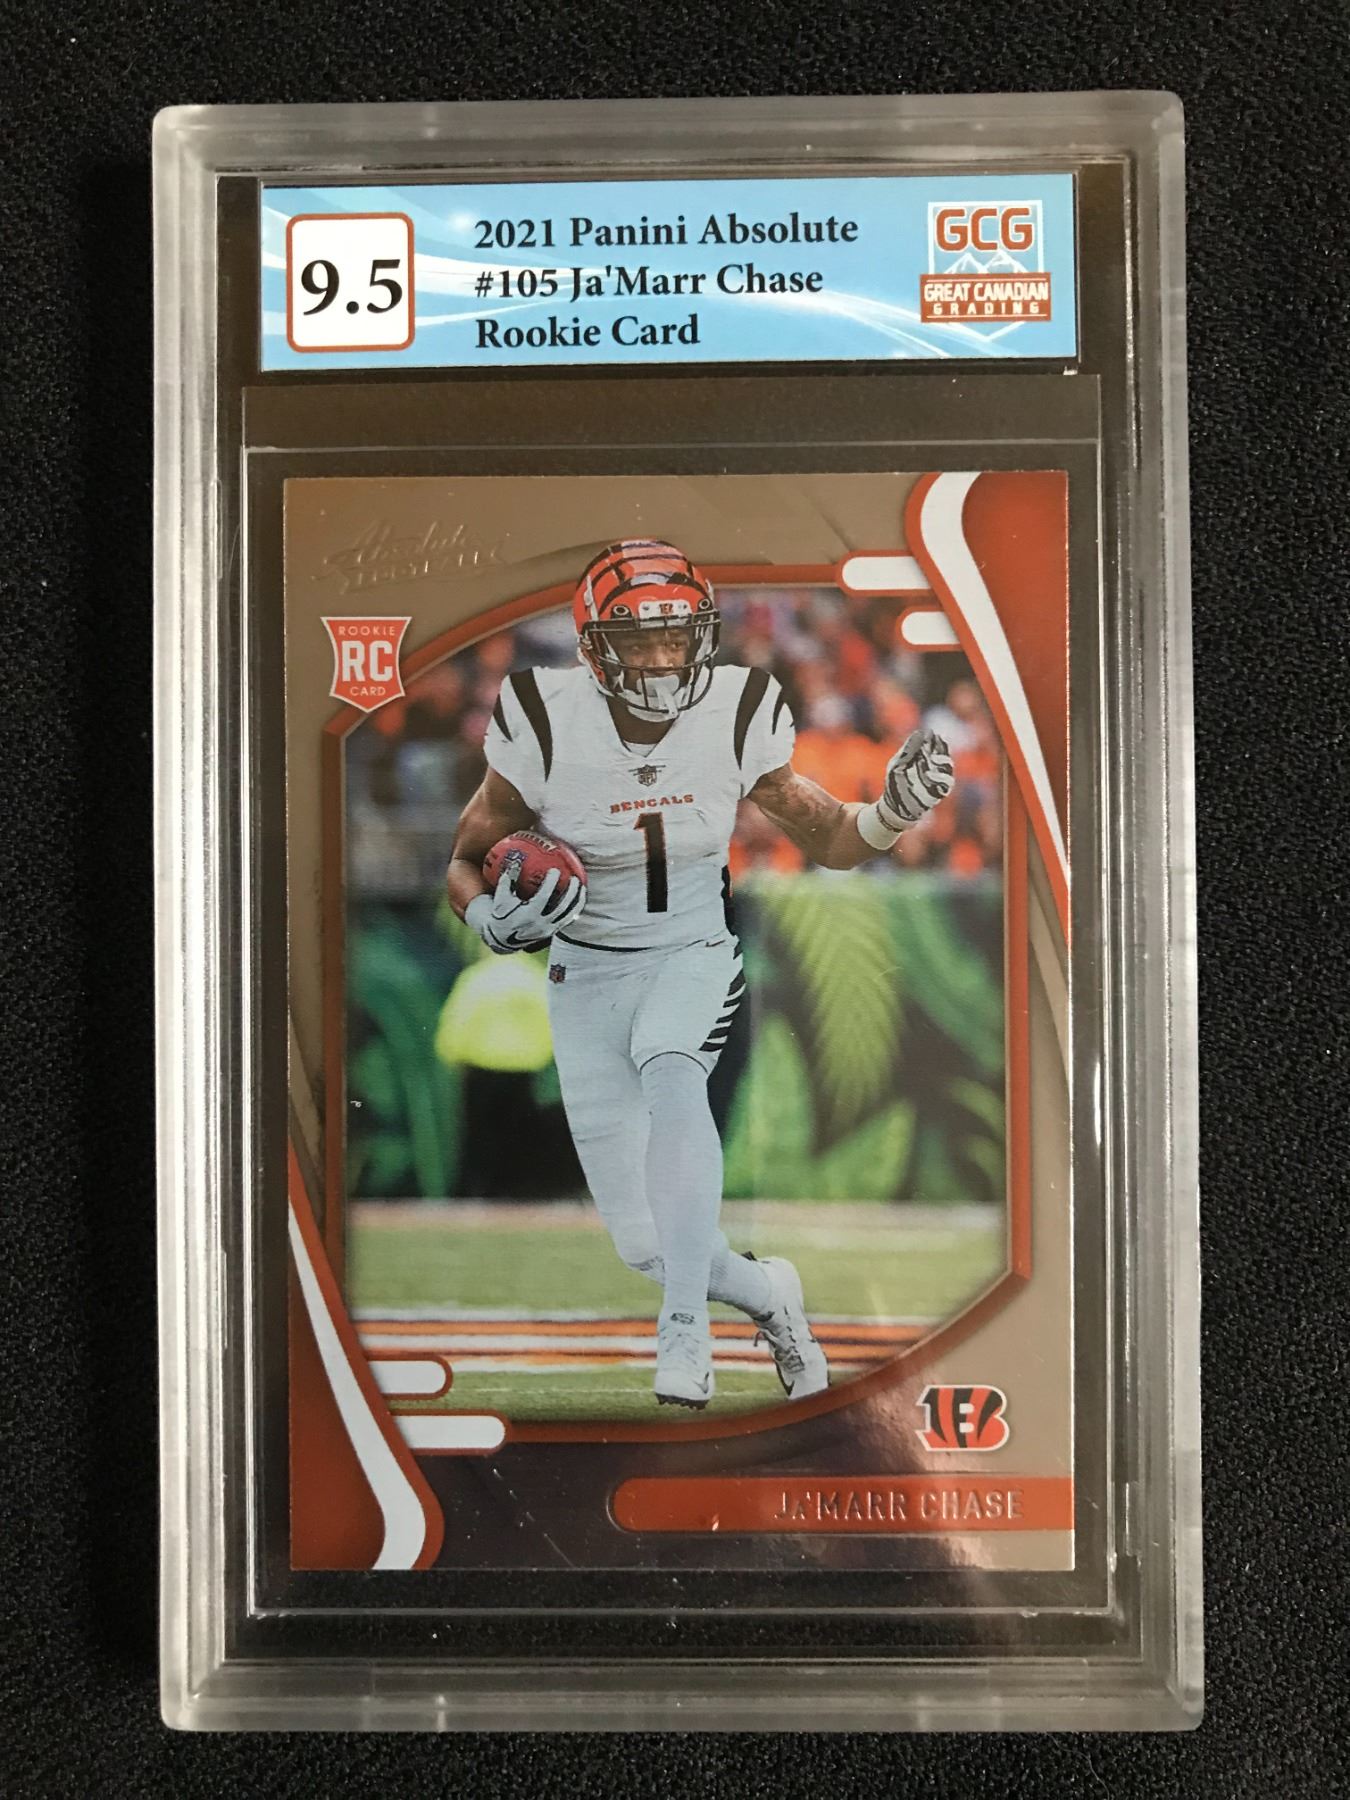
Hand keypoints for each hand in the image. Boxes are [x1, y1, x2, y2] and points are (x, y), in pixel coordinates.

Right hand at [466, 865, 585, 954]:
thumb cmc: (501, 913)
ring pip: (568, 915)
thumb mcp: (500, 897)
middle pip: (560, 908)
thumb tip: (515, 860)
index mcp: (528, 916)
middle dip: (570, 893)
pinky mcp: (552, 932)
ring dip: (577, 900)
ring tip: (581, 886)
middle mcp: (540, 924)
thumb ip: (507, 880)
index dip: (550, 884)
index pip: (543, 898)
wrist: (502, 938)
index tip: (555, 870)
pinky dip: (574, 908)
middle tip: (574, 878)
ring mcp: (548, 930)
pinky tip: (579, 897)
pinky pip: (567, 920)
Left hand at [876, 728, 954, 830]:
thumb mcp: (898, 763)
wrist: (894, 805)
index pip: (935, 745)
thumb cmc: (895, 782)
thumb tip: (920, 732)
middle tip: (936, 742)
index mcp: (925, 758)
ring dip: (943, 760)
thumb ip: (908, 749)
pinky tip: (929, 774)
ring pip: (948, 766)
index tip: (931, 735)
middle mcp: (934, 767)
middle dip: (941, 748)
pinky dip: (941, 777)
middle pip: (944, 753)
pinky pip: (947, 782)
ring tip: (933, 758)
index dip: (935, 739)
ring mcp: (938, 779)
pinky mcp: (940, 791)